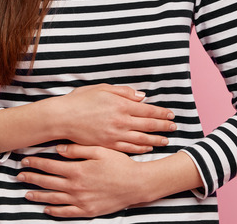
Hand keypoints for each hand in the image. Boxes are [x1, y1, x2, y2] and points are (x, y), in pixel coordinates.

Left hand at [18, 144, 143, 217]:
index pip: (50, 166)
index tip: (25, 160)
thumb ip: (77, 149)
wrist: (136, 184)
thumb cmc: (119, 164)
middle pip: (47, 183)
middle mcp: (75, 187)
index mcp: (77, 170)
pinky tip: (47, 209)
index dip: (36, 163)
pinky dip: (54, 211)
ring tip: (27, 193)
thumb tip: (58, 148)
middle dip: (32, 178)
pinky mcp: (87, 211)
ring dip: (38, 196)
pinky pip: (66, 213)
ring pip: (53, 199)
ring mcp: (80, 201)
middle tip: (20, 175)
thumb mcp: (100, 150)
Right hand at [53, 84, 175, 153]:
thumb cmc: (81, 100)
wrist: (63, 118)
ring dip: (155, 140)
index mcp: (121, 105)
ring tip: (165, 140)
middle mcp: (121, 121)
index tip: (170, 115)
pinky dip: (140, 148)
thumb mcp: (103, 88)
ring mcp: (115, 135)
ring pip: (141, 139)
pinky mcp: (108, 145)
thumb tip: (142, 97)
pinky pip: (129, 148)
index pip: (148, 110)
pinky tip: (147, 148)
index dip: (161, 113)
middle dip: (163, 127)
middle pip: (148, 126)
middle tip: (173, 128)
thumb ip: (124, 92)